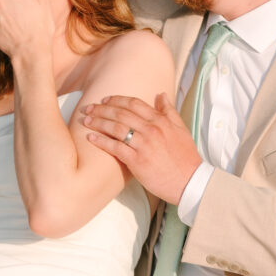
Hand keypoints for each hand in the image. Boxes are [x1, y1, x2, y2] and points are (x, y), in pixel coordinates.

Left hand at [82, 93, 201, 204]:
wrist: (190, 182)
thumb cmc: (185, 157)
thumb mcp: (181, 129)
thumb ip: (169, 111)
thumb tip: (161, 94)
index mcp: (161, 121)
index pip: (134, 103)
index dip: (117, 100)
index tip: (104, 100)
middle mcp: (151, 130)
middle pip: (121, 113)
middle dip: (102, 109)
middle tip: (88, 108)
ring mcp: (144, 145)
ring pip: (116, 128)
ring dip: (98, 122)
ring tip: (86, 120)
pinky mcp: (137, 161)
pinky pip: (115, 147)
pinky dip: (101, 141)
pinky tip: (90, 138)